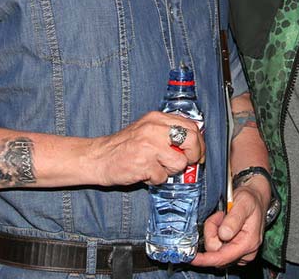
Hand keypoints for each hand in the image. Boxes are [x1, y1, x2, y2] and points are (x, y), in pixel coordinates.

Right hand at [85, 112, 204, 186]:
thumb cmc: (123, 146)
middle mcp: (154, 129)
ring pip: (179, 163)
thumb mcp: (147, 129)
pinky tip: (145, 173)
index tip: (198, 153)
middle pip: (191, 140)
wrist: (98, 157)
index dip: (199, 142)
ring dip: (170, 171)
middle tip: (187, 163)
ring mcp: (149, 146)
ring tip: (156, 167)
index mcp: (156, 118)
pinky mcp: (144, 164)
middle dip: (194, 156)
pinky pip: (163, 177)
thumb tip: (193, 143)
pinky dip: (156, 179)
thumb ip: (167, 132)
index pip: (191, 126)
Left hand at [191, 176, 267, 267]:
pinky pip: (216, 247)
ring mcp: (240, 254)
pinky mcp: (234, 252)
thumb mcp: (244, 203)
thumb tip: (223, 235)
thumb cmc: (250, 200)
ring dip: (213, 233)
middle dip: (212, 233)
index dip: (206, 259)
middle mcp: (245, 253)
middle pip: (215, 251)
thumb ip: (234, 219)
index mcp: (248, 243)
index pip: (223, 257)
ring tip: (222, 217)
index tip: (193, 258)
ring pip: (214, 249)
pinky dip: (214, 235)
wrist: (256, 199)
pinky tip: (222, 224)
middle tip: (219, 216)